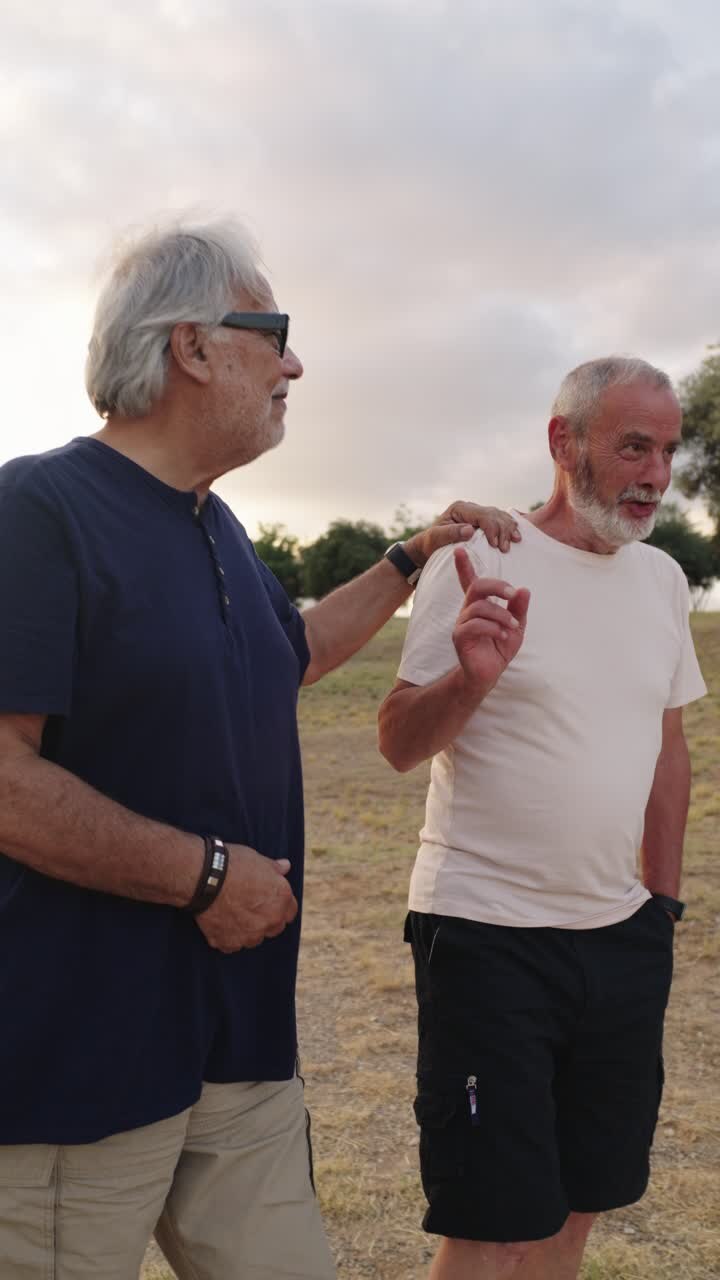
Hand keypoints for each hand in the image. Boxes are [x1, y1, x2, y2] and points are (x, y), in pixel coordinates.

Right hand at [195, 844, 297, 953]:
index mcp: (281, 899)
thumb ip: (274, 868)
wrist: (204, 877)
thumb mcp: (257, 859)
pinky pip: (231, 945)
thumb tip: (285, 866)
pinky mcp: (229, 943)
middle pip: (274, 927)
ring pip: (253, 939)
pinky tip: (219, 921)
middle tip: (249, 907)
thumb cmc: (232, 864)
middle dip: (266, 920)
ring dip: (247, 930)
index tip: (269, 900)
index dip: (279, 905)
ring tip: (232, 913)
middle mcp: (270, 921)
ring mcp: (249, 935)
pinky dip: (227, 936)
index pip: (290, 911)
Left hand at [403, 503, 519, 566]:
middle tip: (505, 548)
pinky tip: (516, 535)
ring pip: (500, 516)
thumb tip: (470, 530)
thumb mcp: (436, 539)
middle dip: (502, 530)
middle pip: (494, 514)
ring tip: (515, 541)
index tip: (495, 545)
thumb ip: (451, 533)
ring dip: (509, 528)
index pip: (482, 515)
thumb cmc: (430, 544)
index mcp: (460, 508)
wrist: (429, 547)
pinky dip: (509, 526)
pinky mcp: (482, 521)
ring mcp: (477, 513)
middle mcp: (470, 508)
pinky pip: (501, 520)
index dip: (491, 529)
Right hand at [452, 546, 529, 694]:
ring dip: (500, 613)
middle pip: (477, 586)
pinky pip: (474, 624)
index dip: (464, 565)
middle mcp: (468, 611)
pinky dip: (493, 627)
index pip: (470, 581)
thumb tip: (524, 589)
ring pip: (479, 606)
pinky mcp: (459, 637)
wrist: (488, 675)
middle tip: (514, 594)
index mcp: (480, 605)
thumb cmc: (499, 648)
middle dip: (498, 586)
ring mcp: (462, 623)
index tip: (459, 548)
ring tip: (512, 625)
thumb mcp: (516, 626)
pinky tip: (503, 635)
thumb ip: (519, 609)